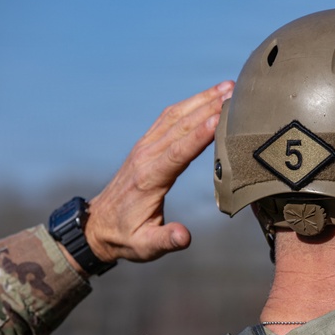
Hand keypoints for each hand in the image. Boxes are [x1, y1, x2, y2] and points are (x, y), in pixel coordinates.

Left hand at [85, 81, 233, 263]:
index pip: (178, 152)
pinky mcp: (146, 145)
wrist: (98, 225)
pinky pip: (169, 118)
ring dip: (202, 99)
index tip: (221, 117)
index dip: (200, 135)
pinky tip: (207, 97)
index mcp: (150, 178)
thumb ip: (165, 241)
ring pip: (175, 116)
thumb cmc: (126, 237)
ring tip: (228, 87)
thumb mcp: (145, 247)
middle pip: (180, 125)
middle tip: (235, 92)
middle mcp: (146, 156)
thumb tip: (184, 236)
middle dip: (208, 107)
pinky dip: (190, 104)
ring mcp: (145, 147)